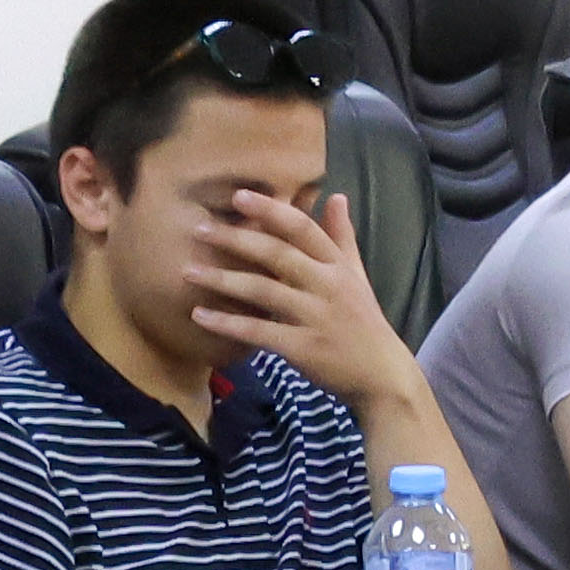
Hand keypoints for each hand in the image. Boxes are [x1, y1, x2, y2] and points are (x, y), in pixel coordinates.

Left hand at [176, 185, 415, 406]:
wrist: (381, 373)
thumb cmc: (363, 321)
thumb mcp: (356, 274)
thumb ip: (342, 236)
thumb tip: (337, 196)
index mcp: (337, 265)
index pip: (302, 229)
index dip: (271, 210)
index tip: (238, 196)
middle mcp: (326, 286)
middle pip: (277, 254)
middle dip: (236, 239)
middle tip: (199, 227)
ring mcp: (314, 317)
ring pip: (263, 291)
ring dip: (223, 279)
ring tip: (188, 271)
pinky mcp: (302, 348)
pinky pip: (258, 332)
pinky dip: (227, 323)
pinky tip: (200, 315)